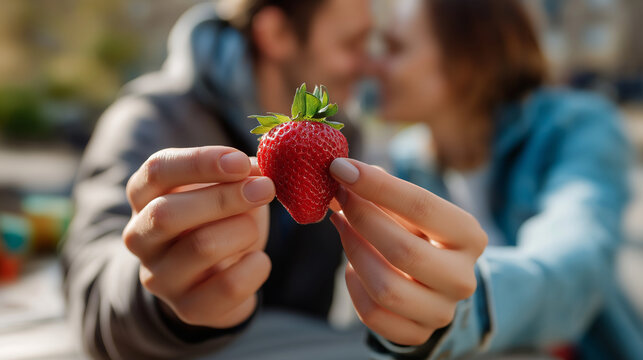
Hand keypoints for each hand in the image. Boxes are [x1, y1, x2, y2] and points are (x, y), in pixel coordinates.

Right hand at [123, 147, 274, 328]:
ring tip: (254, 228)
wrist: (217, 278)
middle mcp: (141, 238)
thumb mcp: (225, 189)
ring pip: (201, 247)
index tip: (241, 161)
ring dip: (243, 230)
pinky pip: (227, 287)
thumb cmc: (220, 221)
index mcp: (144, 198)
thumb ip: (240, 174)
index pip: (157, 171)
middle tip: (265, 188)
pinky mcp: (188, 309)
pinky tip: (259, 260)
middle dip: (224, 198)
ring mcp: (160, 277)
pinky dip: (255, 268)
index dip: (200, 162)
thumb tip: (261, 169)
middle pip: (167, 213)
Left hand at [329, 158, 486, 344]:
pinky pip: (374, 314)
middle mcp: (462, 277)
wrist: (433, 284)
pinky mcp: (417, 333)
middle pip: (403, 250)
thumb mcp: (411, 210)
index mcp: (470, 236)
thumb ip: (382, 191)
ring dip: (353, 252)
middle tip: (337, 197)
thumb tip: (343, 172)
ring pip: (386, 288)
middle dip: (361, 218)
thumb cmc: (418, 233)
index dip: (377, 186)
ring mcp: (442, 311)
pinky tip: (351, 266)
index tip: (341, 168)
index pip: (422, 206)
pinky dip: (354, 286)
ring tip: (342, 225)